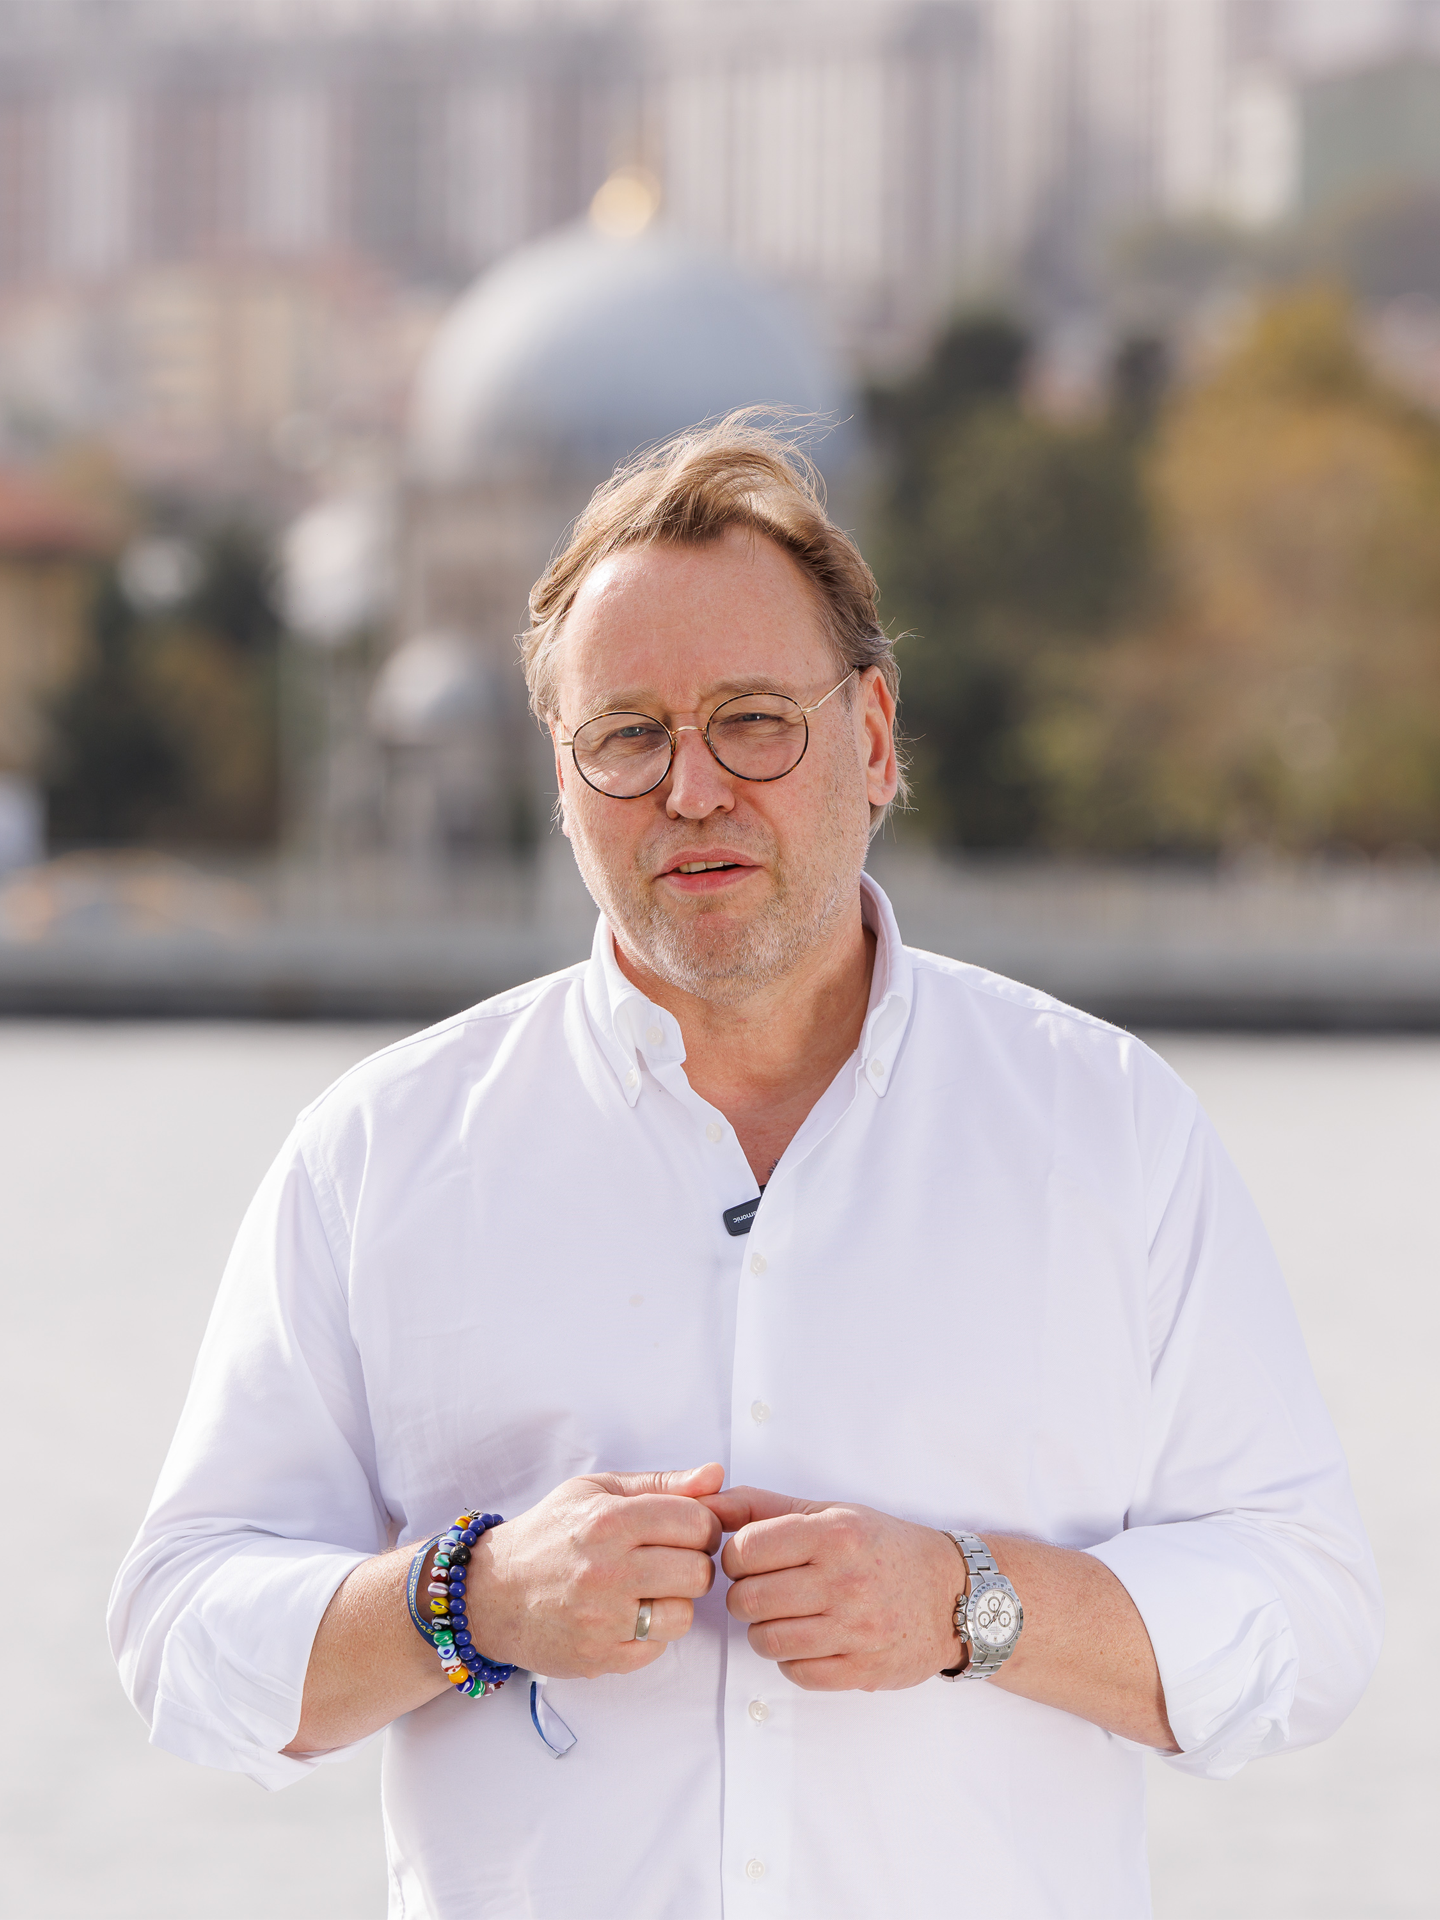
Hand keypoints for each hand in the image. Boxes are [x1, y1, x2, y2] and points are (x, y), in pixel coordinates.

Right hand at [465, 1464, 723, 1678]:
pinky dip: (649, 1634)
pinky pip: (656, 1648)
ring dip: (674, 1602)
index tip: (687, 1531)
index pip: (697, 1523)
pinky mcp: (598, 1657)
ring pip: (684, 1615)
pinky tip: (625, 1615)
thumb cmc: (549, 1534)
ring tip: (647, 1589)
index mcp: (610, 1520)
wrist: (490, 1593)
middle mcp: (607, 1570)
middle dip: (692, 1564)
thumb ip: (662, 1483)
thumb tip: (717, 1476)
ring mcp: (602, 1619)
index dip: (703, 1526)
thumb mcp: (597, 1491)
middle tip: (668, 1561)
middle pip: (698, 1572)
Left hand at [704, 1485, 962, 1691]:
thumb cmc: (884, 1547)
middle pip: (747, 1599)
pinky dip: (791, 1658)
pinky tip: (808, 1639)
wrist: (953, 1594)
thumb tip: (703, 1506)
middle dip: (744, 1595)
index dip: (735, 1556)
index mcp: (834, 1534)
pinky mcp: (861, 1671)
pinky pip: (795, 1672)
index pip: (745, 1550)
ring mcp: (855, 1630)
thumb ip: (762, 1507)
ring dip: (763, 1629)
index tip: (749, 1559)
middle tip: (764, 1589)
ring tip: (785, 1614)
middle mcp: (845, 1581)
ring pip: (765, 1640)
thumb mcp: (831, 1511)